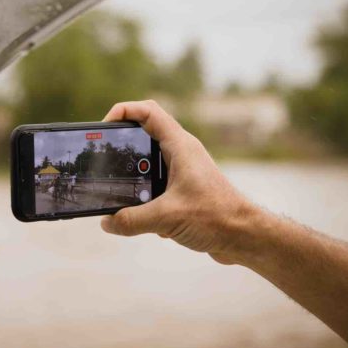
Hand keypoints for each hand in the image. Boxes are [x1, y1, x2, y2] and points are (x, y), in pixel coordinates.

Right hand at [100, 100, 260, 263]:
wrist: (244, 236)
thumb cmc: (217, 217)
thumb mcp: (166, 217)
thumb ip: (131, 220)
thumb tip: (107, 222)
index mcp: (180, 146)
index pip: (148, 111)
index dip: (123, 111)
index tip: (103, 128)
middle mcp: (181, 153)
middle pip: (144, 136)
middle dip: (123, 149)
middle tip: (105, 161)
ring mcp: (183, 171)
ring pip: (148, 165)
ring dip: (134, 180)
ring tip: (122, 195)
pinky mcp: (184, 191)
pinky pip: (156, 187)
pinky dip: (146, 201)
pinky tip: (148, 221)